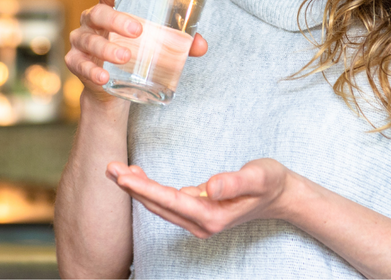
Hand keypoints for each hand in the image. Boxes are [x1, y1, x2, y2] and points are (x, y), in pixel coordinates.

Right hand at [65, 0, 207, 104]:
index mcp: (110, 6)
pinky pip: (79, 65)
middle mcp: (92, 20)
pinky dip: (91, 71)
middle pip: (98, 13)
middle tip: (138, 30)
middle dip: (117, 20)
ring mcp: (81, 41)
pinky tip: (104, 76)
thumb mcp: (155, 42)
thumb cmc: (135, 51)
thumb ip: (179, 41)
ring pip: (89, 40)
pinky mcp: (76, 63)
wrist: (113, 86)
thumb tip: (201, 46)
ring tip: (126, 57)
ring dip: (107, 48)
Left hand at [106, 159, 290, 238]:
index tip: (122, 177)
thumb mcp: (259, 176)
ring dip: (138, 189)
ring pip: (160, 206)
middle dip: (132, 187)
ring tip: (116, 170)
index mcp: (212, 216)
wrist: (281, 195)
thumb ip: (236, 182)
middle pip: (159, 205)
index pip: (170, 201)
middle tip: (108, 167)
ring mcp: (198, 221)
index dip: (145, 189)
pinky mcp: (197, 213)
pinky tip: (138, 176)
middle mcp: (202, 223)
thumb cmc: (271, 182)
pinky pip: (167, 203)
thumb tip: (211, 187)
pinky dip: (150, 190)